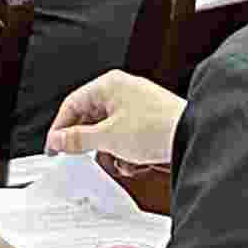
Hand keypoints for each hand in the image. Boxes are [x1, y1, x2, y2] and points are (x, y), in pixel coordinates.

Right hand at [45, 70, 182, 168]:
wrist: (193, 136)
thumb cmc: (158, 127)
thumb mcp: (108, 137)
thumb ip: (78, 139)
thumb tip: (59, 140)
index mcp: (110, 85)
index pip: (73, 104)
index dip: (60, 128)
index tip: (54, 147)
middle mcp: (124, 91)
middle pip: (92, 118)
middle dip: (90, 143)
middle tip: (84, 157)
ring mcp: (139, 105)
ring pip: (110, 130)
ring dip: (110, 150)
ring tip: (118, 160)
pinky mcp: (151, 121)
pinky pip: (127, 136)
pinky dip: (127, 152)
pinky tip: (133, 162)